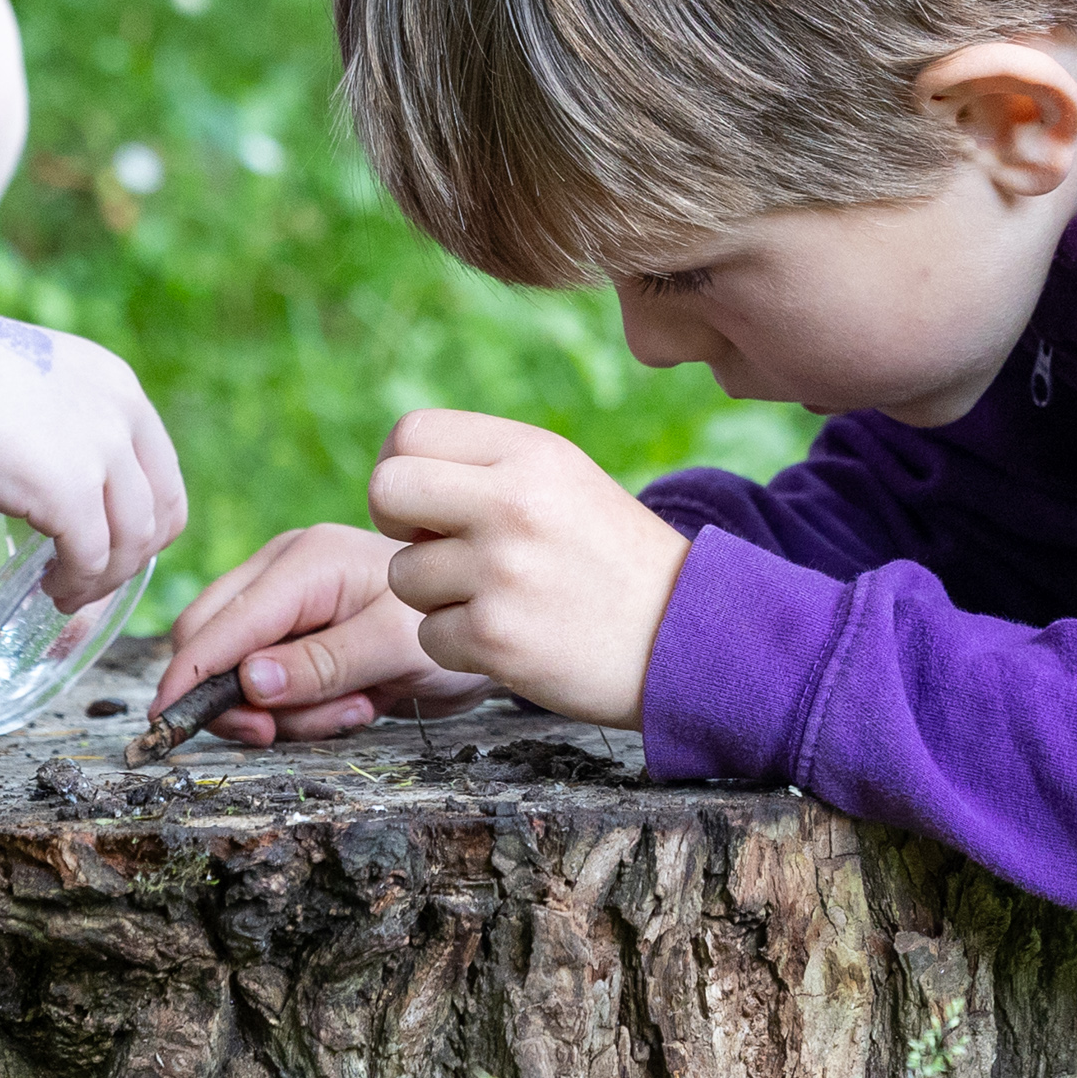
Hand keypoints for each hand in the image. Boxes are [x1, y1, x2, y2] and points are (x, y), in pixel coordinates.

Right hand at [0, 305, 185, 608]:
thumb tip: (67, 480)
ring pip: (132, 542)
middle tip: (91, 578)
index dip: (143, 522)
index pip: (162, 474)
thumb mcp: (37, 385)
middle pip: (160, 513)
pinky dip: (76, 584)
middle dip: (131, 558)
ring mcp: (100, 452)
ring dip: (103, 580)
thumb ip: (69, 423)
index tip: (108, 545)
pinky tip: (50, 587)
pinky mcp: (68, 490)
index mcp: (119, 389)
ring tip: (66, 591)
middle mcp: (123, 417)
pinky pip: (90, 558)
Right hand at [153, 524, 492, 743]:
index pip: (220, 622)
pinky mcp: (298, 637)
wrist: (493, 628)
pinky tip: (354, 704)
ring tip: (355, 708)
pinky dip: (300, 711)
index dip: (190, 676)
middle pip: (208, 643)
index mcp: (304, 561)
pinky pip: (267, 687)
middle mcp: (284, 573)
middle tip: (290, 730)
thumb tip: (247, 681)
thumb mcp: (396, 647)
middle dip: (241, 700)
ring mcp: (288, 605)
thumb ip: (322, 663)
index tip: (169, 726)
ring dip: (285, 712)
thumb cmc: (454, 626)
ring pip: (234, 673)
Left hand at [369, 410, 688, 728]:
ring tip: (497, 599)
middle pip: (386, 491)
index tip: (425, 503)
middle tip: (435, 547)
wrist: (690, 638)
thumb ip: (488, 467)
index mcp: (531, 454)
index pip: (411, 431)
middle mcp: (513, 503)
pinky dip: (460, 646)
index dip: (401, 468)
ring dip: (436, 597)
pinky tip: (511, 639)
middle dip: (395, 526)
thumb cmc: (615, 560)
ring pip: (402, 576)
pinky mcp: (496, 639)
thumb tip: (396, 472)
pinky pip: (428, 637)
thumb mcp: (565, 481)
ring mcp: (502, 573)